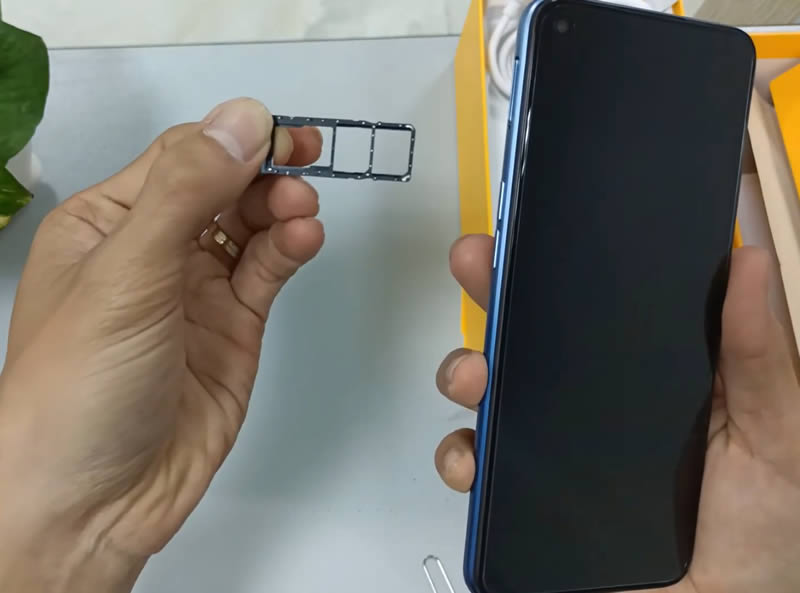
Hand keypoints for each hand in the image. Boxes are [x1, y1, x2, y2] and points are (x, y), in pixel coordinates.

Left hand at [0, 98, 324, 591]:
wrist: (94, 502)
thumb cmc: (79, 385)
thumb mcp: (127, 276)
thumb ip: (187, 194)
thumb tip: (243, 118)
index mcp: (108, 225)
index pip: (179, 159)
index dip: (231, 139)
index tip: (280, 132)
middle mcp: (154, 252)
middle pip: (222, 188)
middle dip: (262, 172)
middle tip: (303, 162)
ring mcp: (197, 291)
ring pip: (249, 229)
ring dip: (279, 210)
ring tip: (301, 211)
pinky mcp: (234, 328)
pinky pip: (265, 274)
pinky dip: (288, 251)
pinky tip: (304, 239)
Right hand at [435, 235, 799, 592]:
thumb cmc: (765, 537)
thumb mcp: (775, 434)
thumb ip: (759, 357)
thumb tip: (749, 266)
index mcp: (645, 378)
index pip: (593, 310)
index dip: (556, 266)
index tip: (531, 232)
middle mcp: (590, 408)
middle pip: (527, 337)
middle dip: (490, 294)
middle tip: (476, 266)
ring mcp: (553, 452)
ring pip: (490, 394)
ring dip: (465, 371)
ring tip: (475, 377)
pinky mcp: (525, 501)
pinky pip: (477, 468)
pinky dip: (460, 456)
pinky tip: (474, 457)